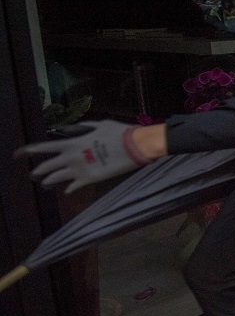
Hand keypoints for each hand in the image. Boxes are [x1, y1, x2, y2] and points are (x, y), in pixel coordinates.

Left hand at [15, 120, 151, 192]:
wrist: (135, 147)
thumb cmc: (119, 132)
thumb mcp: (100, 124)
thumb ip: (84, 127)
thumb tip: (74, 128)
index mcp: (72, 143)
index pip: (45, 147)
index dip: (30, 150)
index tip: (18, 154)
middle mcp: (71, 158)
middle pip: (47, 166)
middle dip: (38, 170)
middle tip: (33, 173)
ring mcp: (79, 171)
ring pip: (56, 178)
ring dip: (48, 181)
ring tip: (44, 184)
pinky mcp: (90, 180)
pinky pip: (74, 187)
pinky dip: (69, 189)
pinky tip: (68, 191)